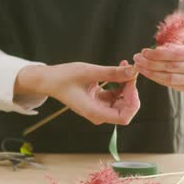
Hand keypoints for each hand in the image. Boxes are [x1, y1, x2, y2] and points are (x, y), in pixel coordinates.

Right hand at [15, 62, 139, 124]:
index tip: (130, 82)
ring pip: (123, 101)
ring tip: (124, 66)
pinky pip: (116, 96)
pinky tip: (119, 70)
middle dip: (131, 90)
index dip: (132, 101)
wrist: (50, 80)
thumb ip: (112, 73)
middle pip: (126, 109)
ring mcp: (100, 109)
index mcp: (94, 112)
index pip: (124, 117)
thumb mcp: (90, 72)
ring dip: (127, 85)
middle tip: (130, 71)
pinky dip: (120, 84)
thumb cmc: (64, 77)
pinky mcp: (99, 102)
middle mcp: (99, 114)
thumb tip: (134, 71)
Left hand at [133, 33, 183, 91]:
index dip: (158, 54)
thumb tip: (154, 50)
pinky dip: (155, 78)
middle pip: (171, 67)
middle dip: (151, 63)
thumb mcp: (182, 37)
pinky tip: (146, 71)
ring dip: (150, 73)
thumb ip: (170, 42)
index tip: (144, 51)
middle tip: (137, 58)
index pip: (176, 54)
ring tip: (138, 66)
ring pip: (169, 78)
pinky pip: (169, 84)